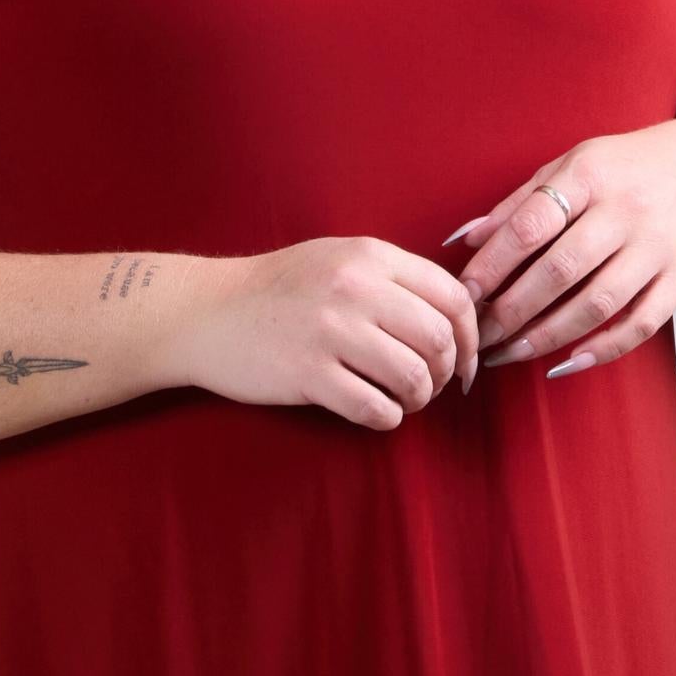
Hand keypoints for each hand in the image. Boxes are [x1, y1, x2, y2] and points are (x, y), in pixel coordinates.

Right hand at [165, 237, 482, 429]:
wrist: (204, 312)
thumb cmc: (277, 291)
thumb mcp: (338, 260)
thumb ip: (392, 279)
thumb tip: (454, 316)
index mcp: (370, 257)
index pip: (452, 298)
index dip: (471, 338)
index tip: (464, 362)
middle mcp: (356, 289)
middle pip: (439, 342)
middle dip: (446, 374)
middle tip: (432, 386)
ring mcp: (331, 332)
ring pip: (414, 378)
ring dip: (418, 399)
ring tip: (403, 400)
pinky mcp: (308, 375)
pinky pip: (376, 408)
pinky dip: (387, 418)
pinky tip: (376, 412)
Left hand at [442, 120, 675, 377]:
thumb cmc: (629, 171)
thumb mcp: (575, 166)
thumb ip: (519, 203)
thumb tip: (461, 240)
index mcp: (591, 174)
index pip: (531, 225)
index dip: (492, 265)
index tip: (463, 296)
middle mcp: (627, 210)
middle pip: (560, 271)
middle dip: (511, 310)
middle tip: (478, 337)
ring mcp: (659, 247)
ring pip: (596, 305)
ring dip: (546, 337)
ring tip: (508, 355)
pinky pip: (639, 325)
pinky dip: (600, 350)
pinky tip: (564, 364)